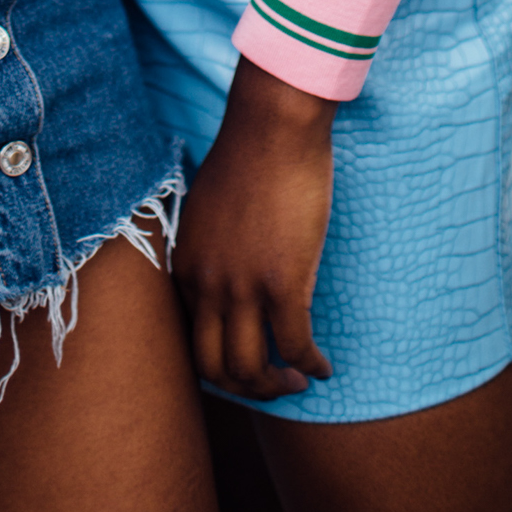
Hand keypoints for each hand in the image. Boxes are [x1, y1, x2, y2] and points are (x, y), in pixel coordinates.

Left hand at [174, 57, 336, 400]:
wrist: (273, 123)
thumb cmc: (250, 155)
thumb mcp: (210, 210)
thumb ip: (212, 248)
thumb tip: (231, 273)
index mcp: (187, 265)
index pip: (191, 340)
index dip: (220, 362)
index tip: (249, 358)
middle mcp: (207, 283)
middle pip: (213, 368)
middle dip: (244, 387)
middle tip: (272, 382)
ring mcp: (243, 286)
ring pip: (250, 369)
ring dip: (276, 386)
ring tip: (298, 378)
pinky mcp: (282, 282)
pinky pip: (296, 346)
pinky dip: (310, 365)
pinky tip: (324, 365)